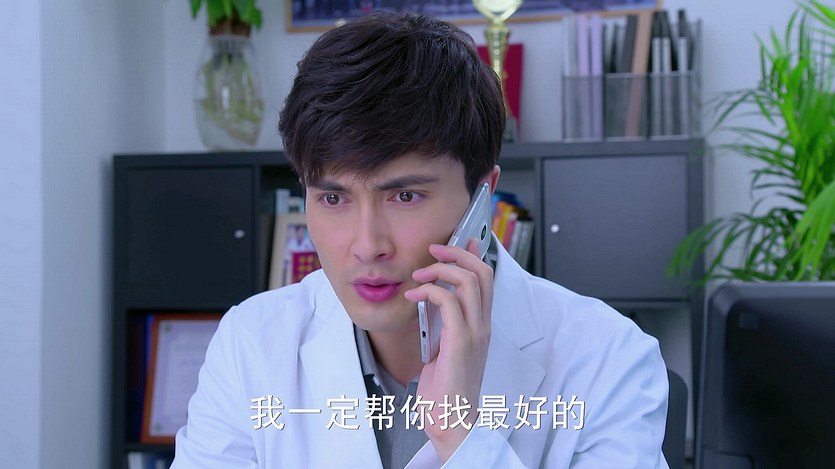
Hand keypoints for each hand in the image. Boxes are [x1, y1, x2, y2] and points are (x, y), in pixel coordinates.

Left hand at [404, 239, 493, 461]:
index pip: (486, 279)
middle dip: (457, 253)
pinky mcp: (460, 342)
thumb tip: (432, 300)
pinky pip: (447, 302)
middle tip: (434, 249)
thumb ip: (443, 324)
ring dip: (440, 269)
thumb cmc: (445, 388)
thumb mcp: (445, 347)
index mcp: (481, 325)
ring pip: (469, 281)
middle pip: (482, 272)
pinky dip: (428, 291)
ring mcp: (475, 333)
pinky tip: (413, 296)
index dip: (474, 255)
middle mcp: (483, 325)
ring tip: (418, 274)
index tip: (460, 240)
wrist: (452, 420)